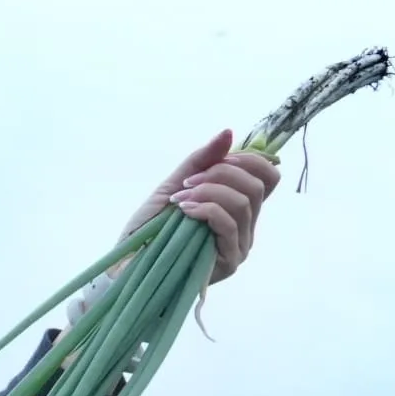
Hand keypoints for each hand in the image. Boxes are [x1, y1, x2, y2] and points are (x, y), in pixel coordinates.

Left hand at [132, 130, 277, 282]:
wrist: (126, 263)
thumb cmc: (149, 228)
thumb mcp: (174, 186)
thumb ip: (201, 160)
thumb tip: (228, 132)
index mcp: (238, 207)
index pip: (268, 177)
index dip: (249, 161)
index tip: (218, 160)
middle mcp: (246, 226)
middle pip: (257, 186)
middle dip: (221, 174)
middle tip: (188, 183)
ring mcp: (240, 245)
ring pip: (243, 203)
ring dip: (208, 192)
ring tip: (179, 200)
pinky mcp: (229, 261)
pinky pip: (229, 224)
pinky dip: (206, 209)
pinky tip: (184, 211)